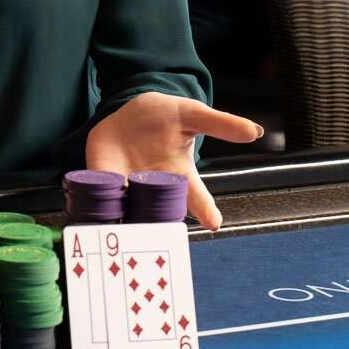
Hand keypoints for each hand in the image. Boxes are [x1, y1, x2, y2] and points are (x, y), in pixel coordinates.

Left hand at [85, 91, 262, 229]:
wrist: (127, 111)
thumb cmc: (164, 117)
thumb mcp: (191, 114)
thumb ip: (220, 123)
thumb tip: (255, 130)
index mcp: (180, 177)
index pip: (197, 198)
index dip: (206, 210)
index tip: (214, 223)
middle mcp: (154, 190)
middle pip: (160, 215)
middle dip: (160, 227)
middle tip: (161, 238)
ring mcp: (127, 187)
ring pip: (129, 212)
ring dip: (125, 222)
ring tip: (125, 236)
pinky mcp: (101, 179)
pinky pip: (98, 196)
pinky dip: (95, 206)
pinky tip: (93, 217)